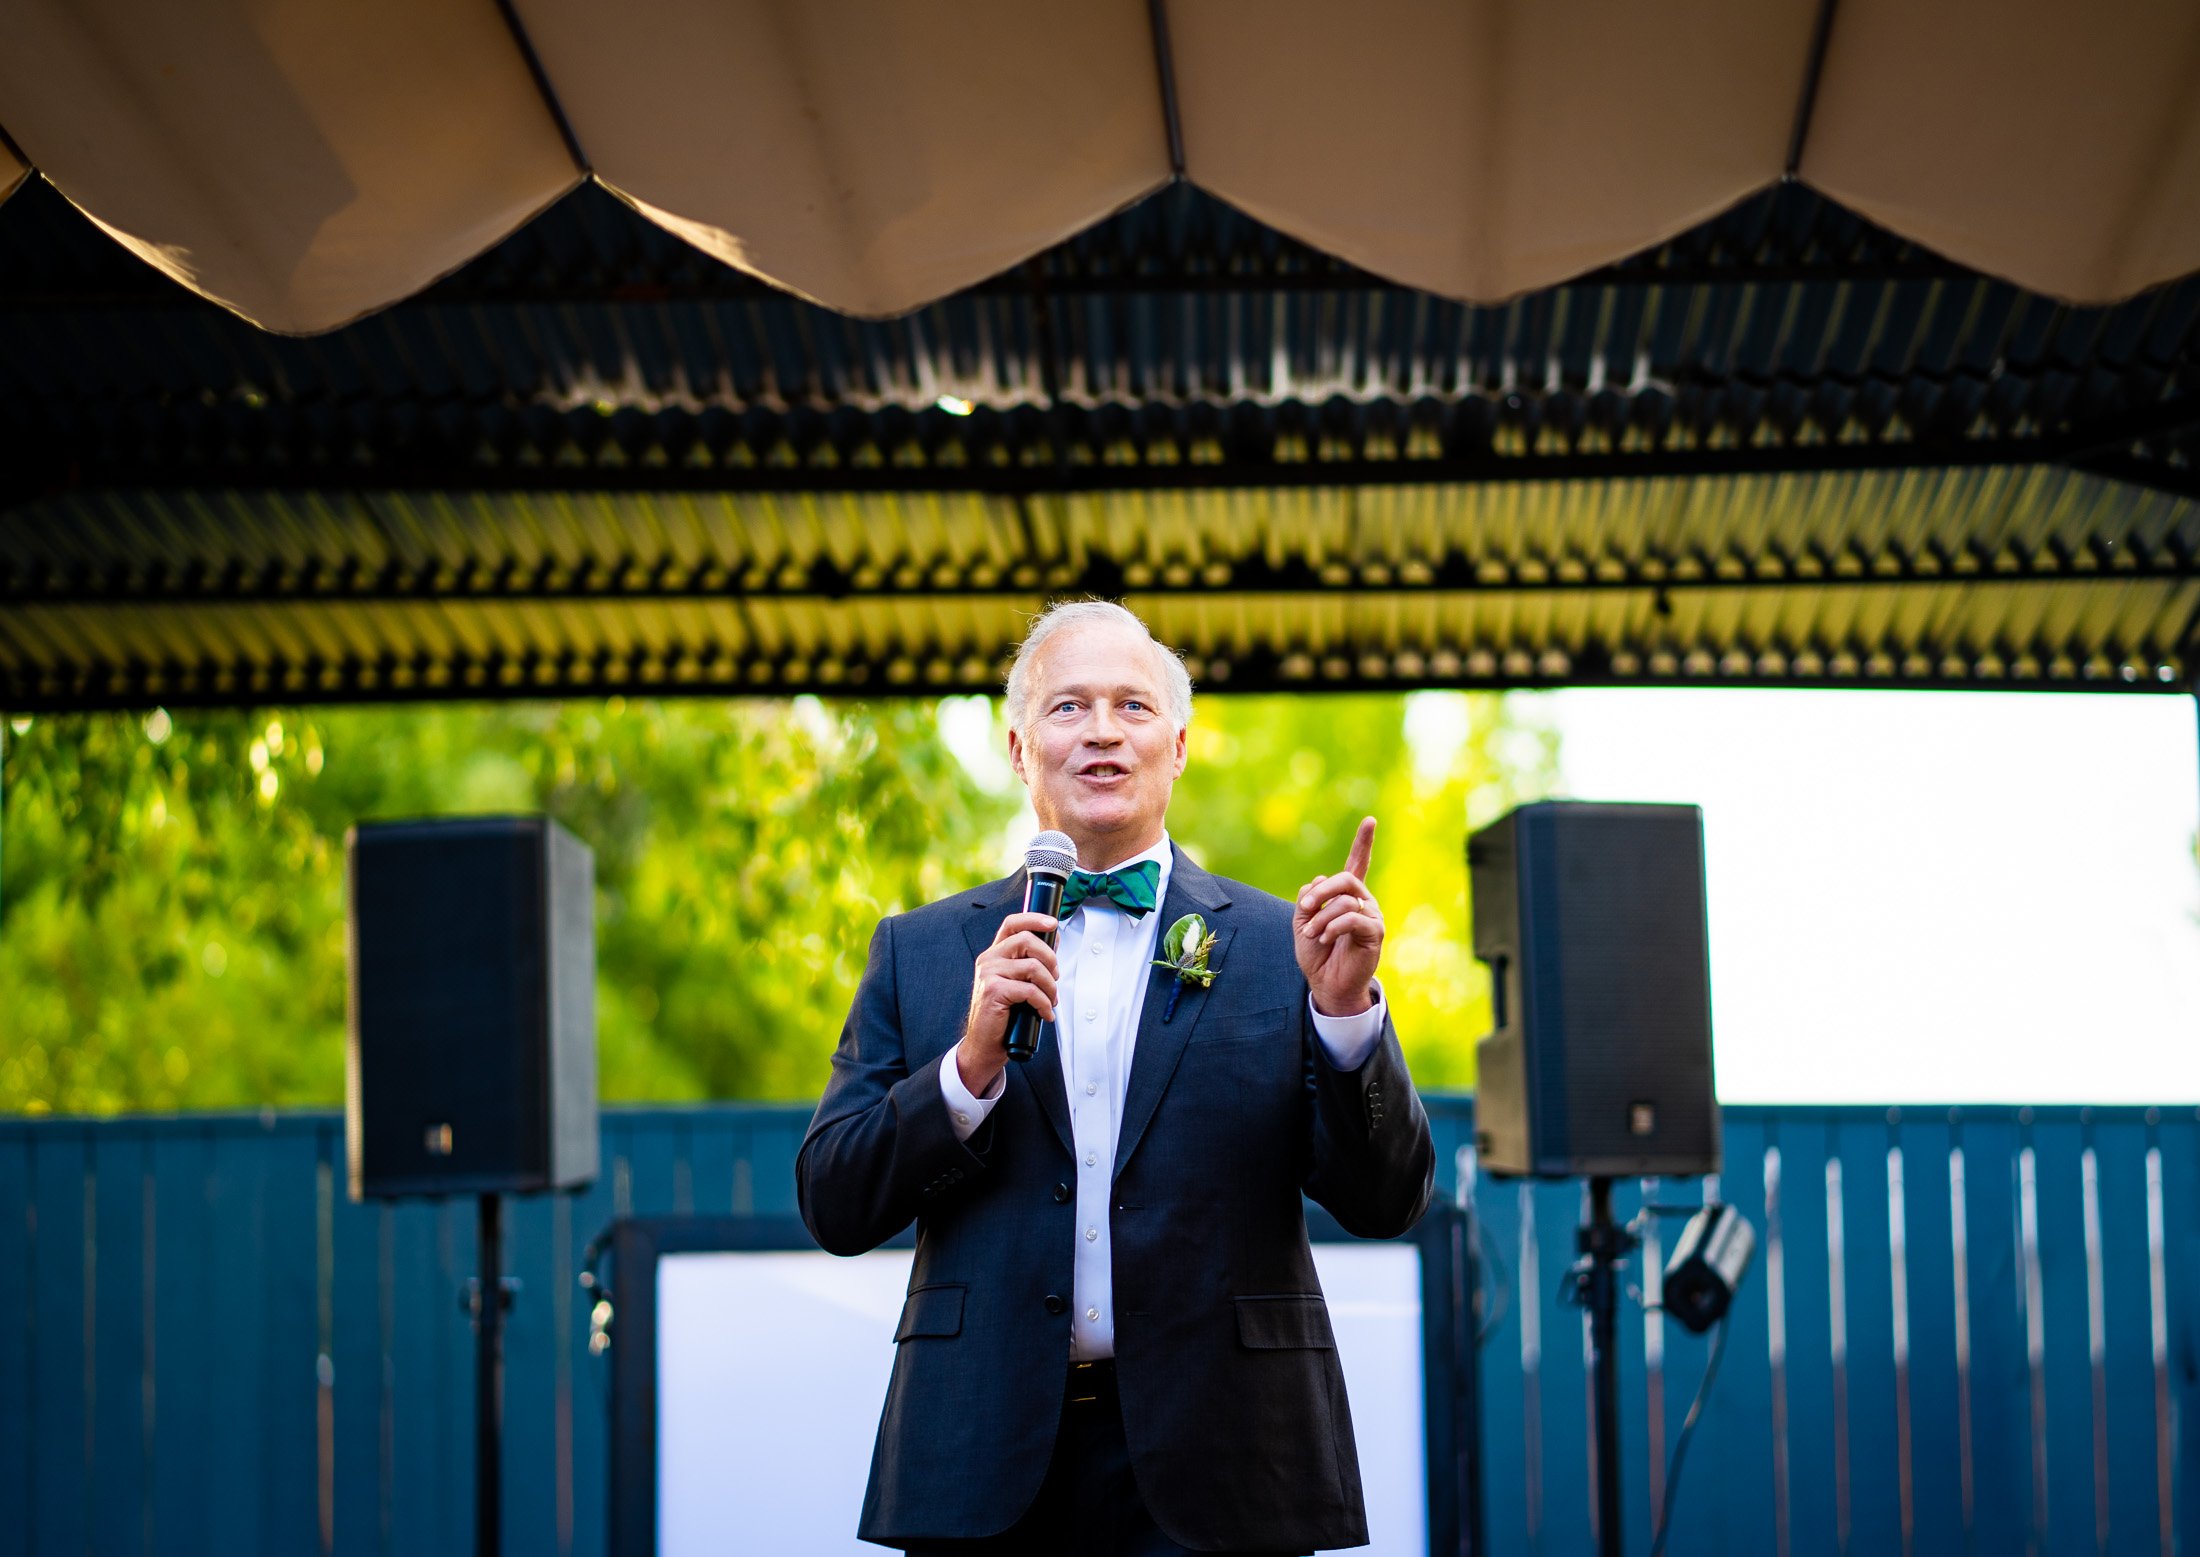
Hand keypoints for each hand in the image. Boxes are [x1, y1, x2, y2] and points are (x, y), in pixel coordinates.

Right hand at [958, 911, 1058, 1096]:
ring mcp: (989, 974)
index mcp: (995, 954)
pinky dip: (1044, 1003)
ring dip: (1050, 986)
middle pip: (1027, 940)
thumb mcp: (1018, 983)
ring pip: (1033, 967)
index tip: (1053, 924)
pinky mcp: (993, 991)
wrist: (985, 1045)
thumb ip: (1031, 961)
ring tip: (1051, 1001)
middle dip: (1050, 959)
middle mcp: (989, 960)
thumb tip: (1054, 939)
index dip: (1034, 919)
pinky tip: (1045, 1014)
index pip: (1012, 923)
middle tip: (1056, 979)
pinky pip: (1030, 990)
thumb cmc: (1005, 1015)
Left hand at [1294, 817, 1382, 1016]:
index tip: (1370, 820)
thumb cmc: (1317, 953)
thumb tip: (1318, 881)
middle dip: (1321, 891)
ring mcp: (1371, 916)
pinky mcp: (1375, 932)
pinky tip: (1326, 938)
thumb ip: (1307, 899)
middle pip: (1345, 879)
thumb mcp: (1302, 922)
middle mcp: (1363, 902)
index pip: (1357, 864)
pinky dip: (1333, 926)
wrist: (1327, 983)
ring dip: (1321, 917)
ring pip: (1345, 900)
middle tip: (1306, 906)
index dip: (1364, 843)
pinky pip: (1353, 918)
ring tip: (1313, 934)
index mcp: (1346, 896)